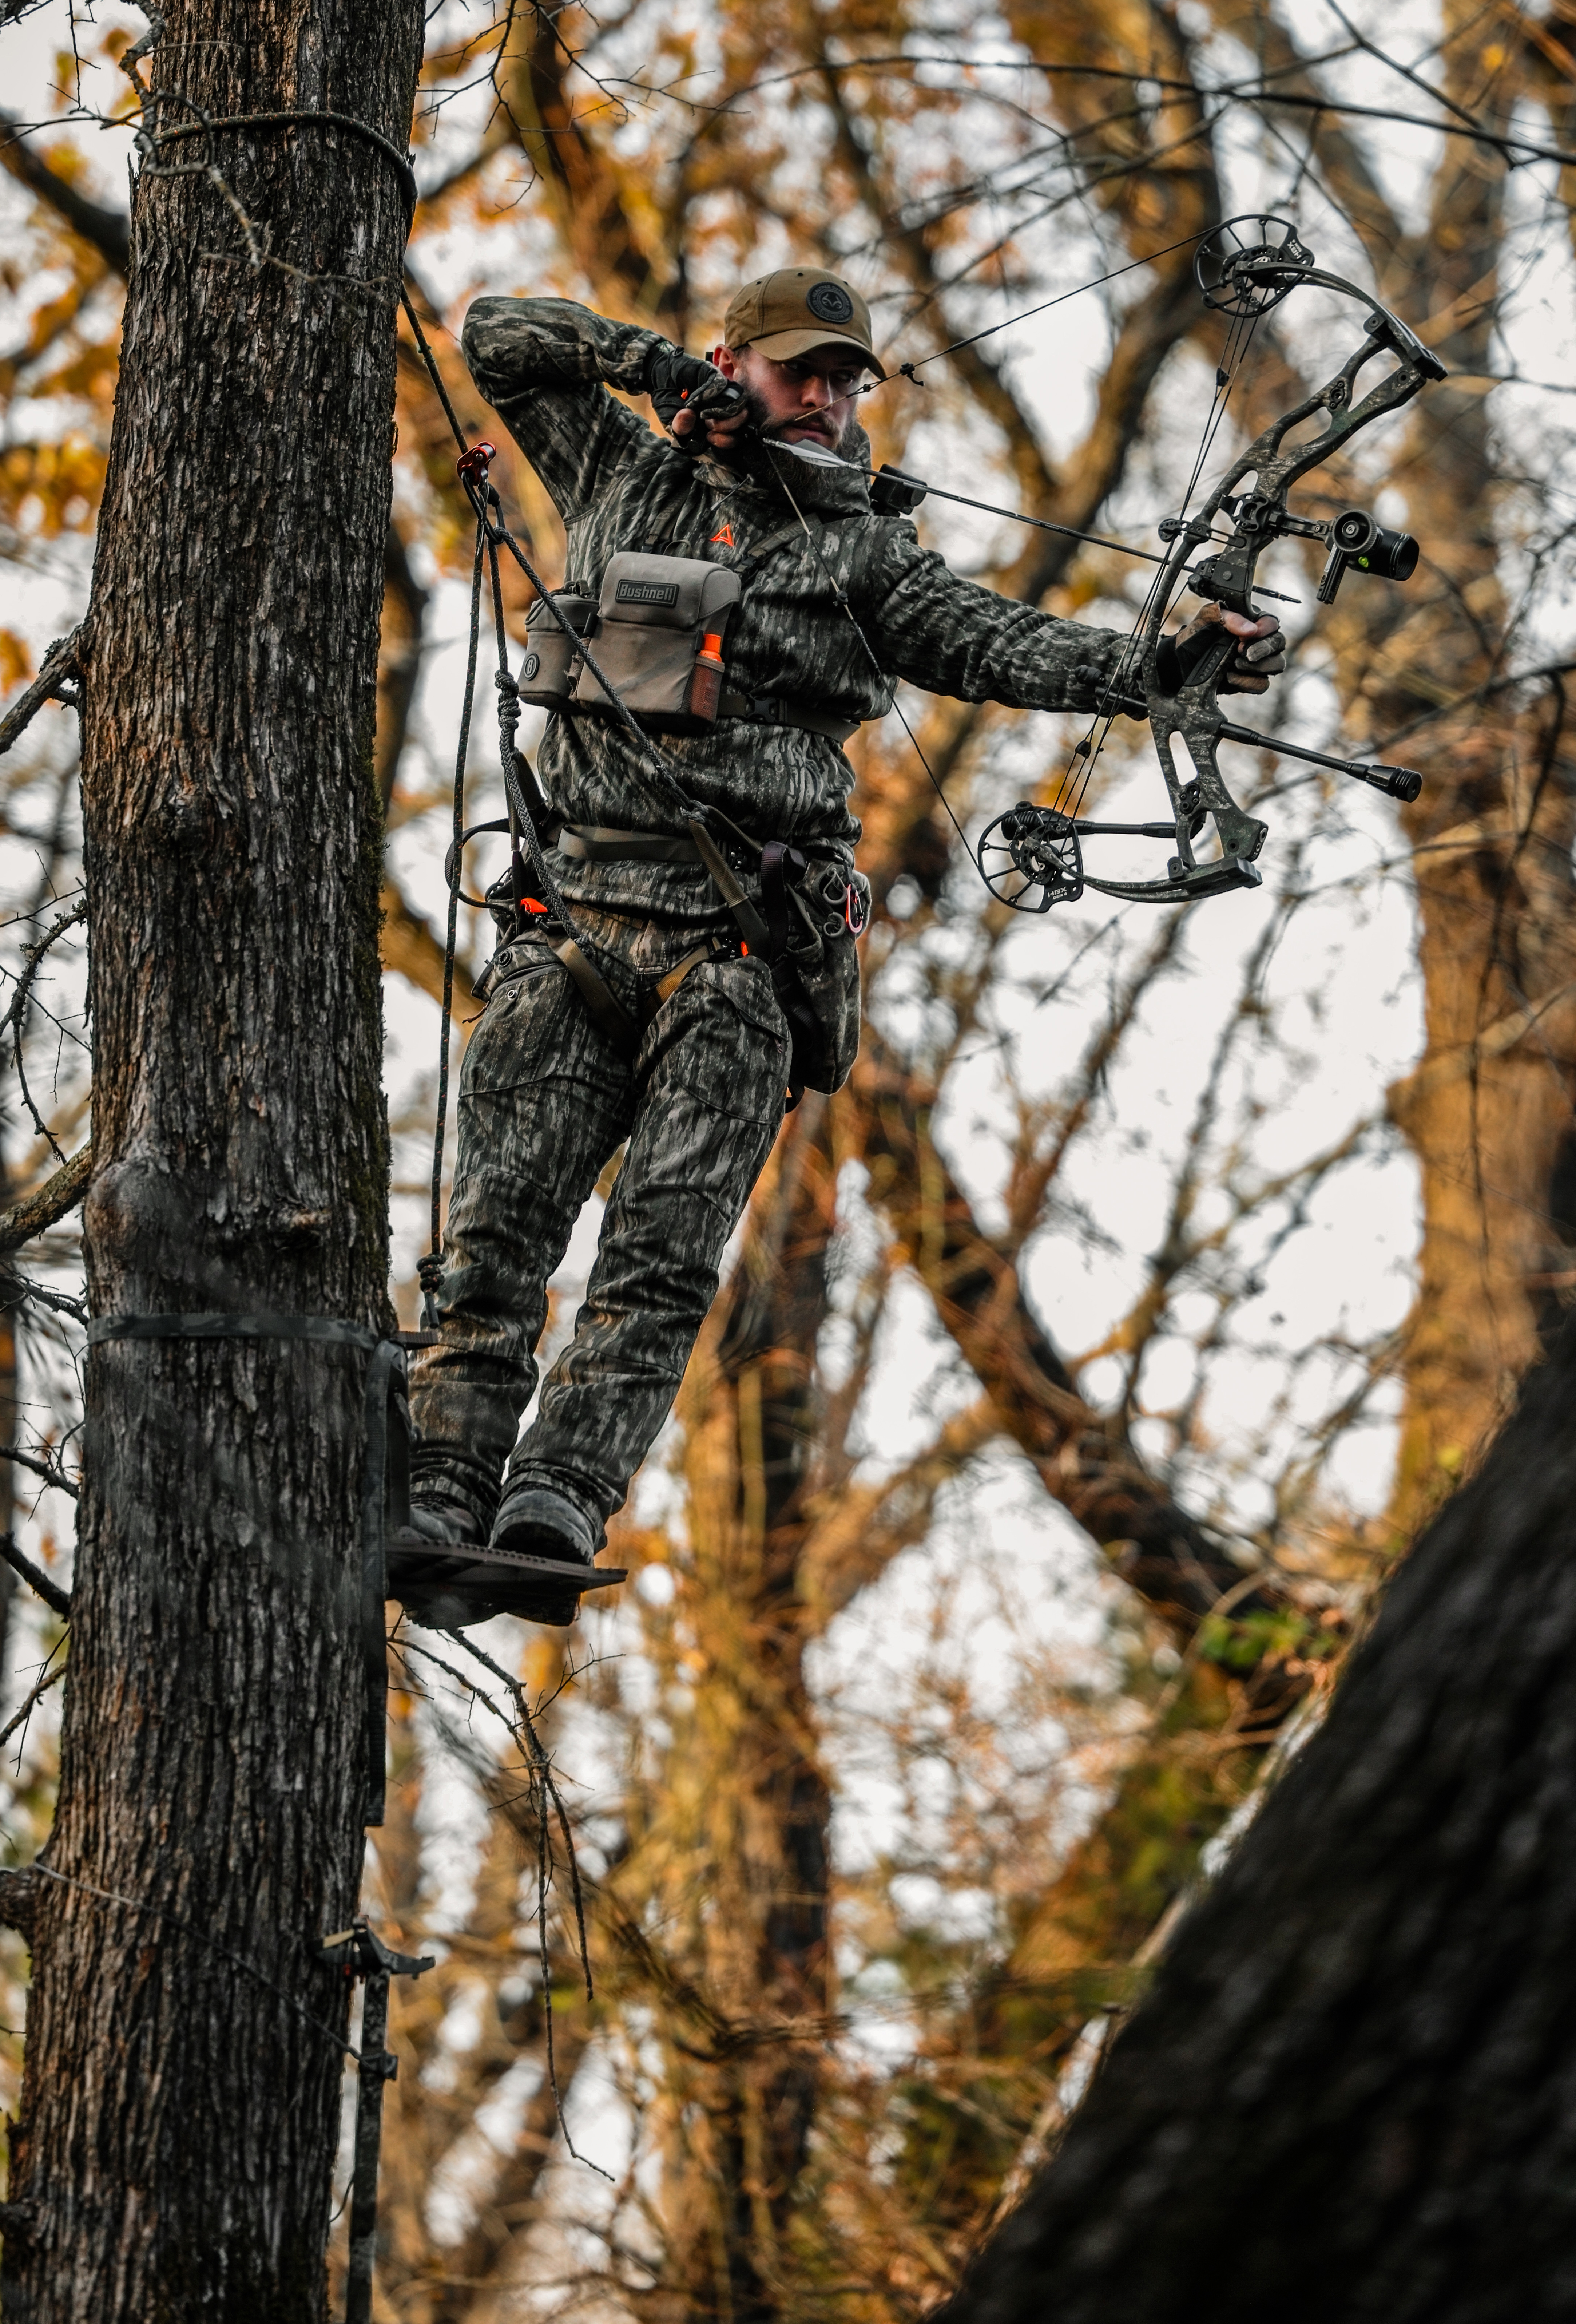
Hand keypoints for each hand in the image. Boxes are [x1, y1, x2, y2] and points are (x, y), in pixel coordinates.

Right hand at [642, 343, 749, 453]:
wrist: (659, 378)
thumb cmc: (668, 402)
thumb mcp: (671, 423)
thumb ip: (681, 429)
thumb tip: (690, 416)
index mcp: (716, 423)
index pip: (736, 435)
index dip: (729, 440)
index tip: (711, 438)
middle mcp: (723, 408)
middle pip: (743, 419)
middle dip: (728, 427)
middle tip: (709, 426)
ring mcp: (721, 392)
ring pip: (739, 402)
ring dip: (723, 412)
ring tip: (704, 414)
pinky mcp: (715, 375)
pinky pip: (721, 385)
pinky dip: (708, 394)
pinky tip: (694, 399)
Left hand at [1162, 604, 1287, 695]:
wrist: (1183, 661)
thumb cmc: (1197, 635)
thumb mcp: (1207, 618)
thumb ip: (1229, 617)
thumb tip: (1250, 629)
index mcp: (1252, 621)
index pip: (1272, 623)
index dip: (1264, 630)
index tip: (1246, 636)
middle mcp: (1259, 641)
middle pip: (1279, 644)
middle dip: (1263, 649)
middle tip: (1242, 652)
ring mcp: (1257, 662)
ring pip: (1276, 665)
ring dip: (1257, 666)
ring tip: (1234, 664)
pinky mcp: (1250, 680)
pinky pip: (1262, 684)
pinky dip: (1248, 682)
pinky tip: (1230, 677)